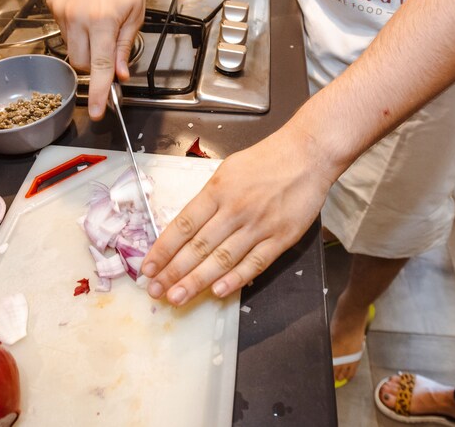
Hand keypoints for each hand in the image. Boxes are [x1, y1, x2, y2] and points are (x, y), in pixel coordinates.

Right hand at [47, 0, 146, 119]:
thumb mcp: (136, 15)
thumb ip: (125, 47)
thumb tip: (120, 75)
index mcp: (103, 21)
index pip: (100, 67)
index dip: (99, 92)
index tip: (97, 112)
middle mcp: (79, 16)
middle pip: (82, 63)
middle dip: (95, 62)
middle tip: (108, 44)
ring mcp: (62, 9)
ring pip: (70, 48)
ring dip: (85, 44)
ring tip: (98, 20)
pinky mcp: (53, 3)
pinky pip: (62, 30)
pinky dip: (75, 28)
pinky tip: (86, 10)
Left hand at [141, 123, 333, 304]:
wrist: (307, 155)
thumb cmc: (265, 161)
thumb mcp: (226, 172)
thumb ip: (208, 200)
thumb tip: (186, 229)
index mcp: (217, 191)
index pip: (183, 225)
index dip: (163, 249)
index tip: (148, 267)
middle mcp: (235, 210)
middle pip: (198, 247)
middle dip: (173, 272)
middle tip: (156, 291)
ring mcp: (259, 226)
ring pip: (222, 259)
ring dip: (197, 281)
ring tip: (177, 297)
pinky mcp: (282, 238)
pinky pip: (255, 263)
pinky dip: (235, 279)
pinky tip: (217, 292)